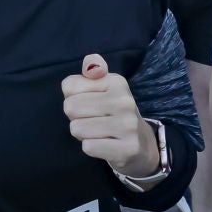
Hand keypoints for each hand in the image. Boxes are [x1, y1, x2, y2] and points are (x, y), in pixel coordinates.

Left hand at [61, 54, 156, 177]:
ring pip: (76, 128)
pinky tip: (105, 144)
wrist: (141, 144)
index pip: (69, 86)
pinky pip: (88, 147)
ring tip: (99, 133)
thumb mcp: (104, 87)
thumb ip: (92, 70)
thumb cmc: (114, 113)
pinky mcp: (127, 148)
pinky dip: (91, 148)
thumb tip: (91, 63)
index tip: (90, 104)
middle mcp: (124, 101)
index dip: (73, 98)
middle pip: (70, 107)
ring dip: (82, 134)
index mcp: (116, 82)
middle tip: (93, 121)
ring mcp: (128, 125)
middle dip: (76, 117)